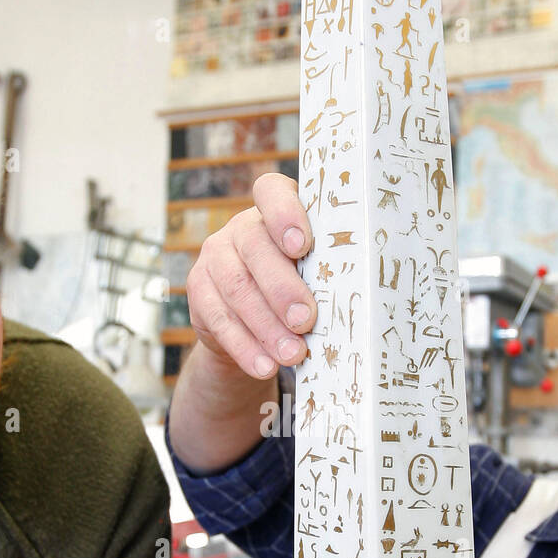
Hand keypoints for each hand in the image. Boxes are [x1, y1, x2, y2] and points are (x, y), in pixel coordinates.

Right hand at [186, 173, 316, 380]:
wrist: (252, 325)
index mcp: (275, 212)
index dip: (285, 214)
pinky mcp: (198, 289)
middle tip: (305, 320)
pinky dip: (245, 347)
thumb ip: (326, 273)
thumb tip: (359, 298)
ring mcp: (215, 256)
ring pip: (237, 288)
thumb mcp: (314, 275)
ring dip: (267, 326)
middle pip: (255, 248)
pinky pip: (219, 319)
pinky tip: (265, 365)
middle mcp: (241, 228)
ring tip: (292, 354)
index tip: (301, 246)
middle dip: (282, 288)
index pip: (272, 192)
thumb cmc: (299, 290)